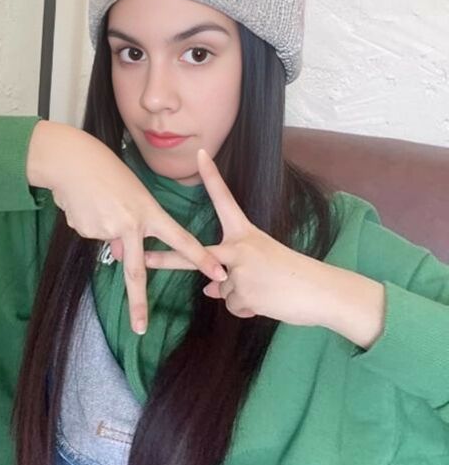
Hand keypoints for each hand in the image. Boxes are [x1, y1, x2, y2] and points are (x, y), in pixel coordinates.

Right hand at [27, 122, 226, 333]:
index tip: (218, 273)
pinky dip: (89, 221)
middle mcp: (129, 225)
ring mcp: (106, 230)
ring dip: (103, 225)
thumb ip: (133, 226)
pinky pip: (92, 233)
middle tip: (140, 328)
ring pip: (109, 240)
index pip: (180, 239)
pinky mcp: (86, 231)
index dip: (200, 257)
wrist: (71, 161)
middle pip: (136, 271)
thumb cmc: (107, 170)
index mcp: (148, 212)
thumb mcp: (131, 194)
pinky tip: (85, 204)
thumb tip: (123, 254)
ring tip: (97, 200)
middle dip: (138, 303)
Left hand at [143, 148, 339, 326]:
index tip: (199, 154)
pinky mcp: (242, 292)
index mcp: (245, 233)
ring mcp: (238, 269)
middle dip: (167, 260)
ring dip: (240, 297)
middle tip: (145, 260)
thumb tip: (208, 288)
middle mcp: (239, 246)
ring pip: (221, 290)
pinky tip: (266, 303)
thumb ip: (232, 272)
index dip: (211, 177)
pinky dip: (247, 310)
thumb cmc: (293, 275)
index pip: (225, 199)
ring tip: (266, 292)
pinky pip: (233, 306)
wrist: (319, 291)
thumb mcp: (260, 264)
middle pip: (196, 254)